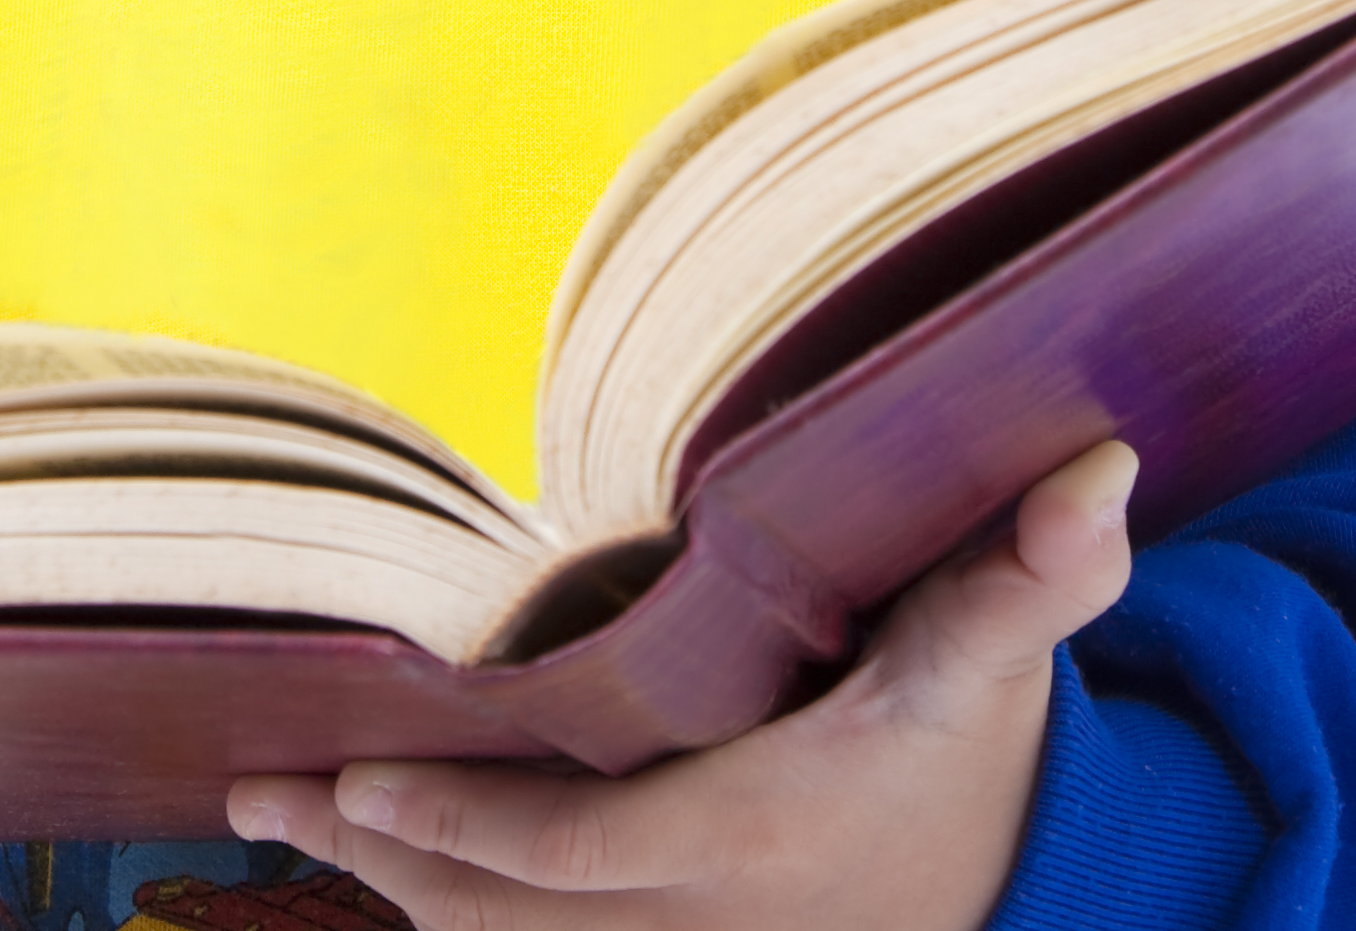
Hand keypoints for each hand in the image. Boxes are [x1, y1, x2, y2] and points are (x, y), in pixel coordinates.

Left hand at [227, 436, 1137, 930]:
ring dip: (391, 888)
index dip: (472, 830)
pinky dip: (451, 918)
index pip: (585, 852)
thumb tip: (1099, 469)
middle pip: (507, 916)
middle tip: (256, 791)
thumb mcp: (1002, 654)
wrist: (1030, 884)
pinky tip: (372, 870)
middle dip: (376, 856)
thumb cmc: (981, 743)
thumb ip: (1039, 571)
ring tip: (277, 812)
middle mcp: (707, 920)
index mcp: (760, 833)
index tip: (369, 783)